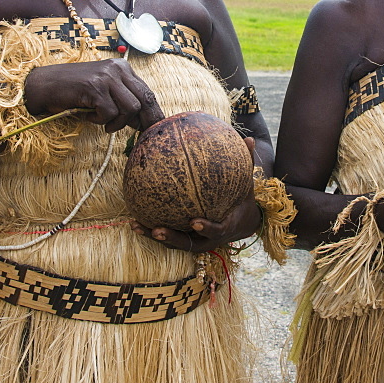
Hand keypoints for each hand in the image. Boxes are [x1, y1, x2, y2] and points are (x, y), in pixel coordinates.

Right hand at [24, 59, 163, 132]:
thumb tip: (142, 122)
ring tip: (101, 121)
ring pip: (130, 108)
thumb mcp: (103, 91)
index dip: (152, 112)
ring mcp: (106, 77)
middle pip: (144, 99)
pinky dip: (99, 120)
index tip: (154, 128)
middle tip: (140, 133)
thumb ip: (123, 100)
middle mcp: (117, 69)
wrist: (43, 85)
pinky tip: (88, 115)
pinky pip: (110, 113)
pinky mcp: (95, 87)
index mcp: (122, 68)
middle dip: (145, 120)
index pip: (146, 91)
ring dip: (117, 122)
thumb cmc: (74, 91)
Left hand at [130, 137, 261, 252]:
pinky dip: (151, 230)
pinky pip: (168, 236)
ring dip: (154, 236)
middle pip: (188, 244)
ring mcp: (196, 242)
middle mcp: (208, 239)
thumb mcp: (247, 184)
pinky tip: (135, 220)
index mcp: (224, 227)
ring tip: (136, 225)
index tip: (194, 222)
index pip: (215, 230)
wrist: (242, 223)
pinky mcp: (186, 240)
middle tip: (157, 230)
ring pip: (173, 243)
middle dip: (172, 238)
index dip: (205, 228)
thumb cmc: (242, 199)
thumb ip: (247, 164)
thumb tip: (248, 139)